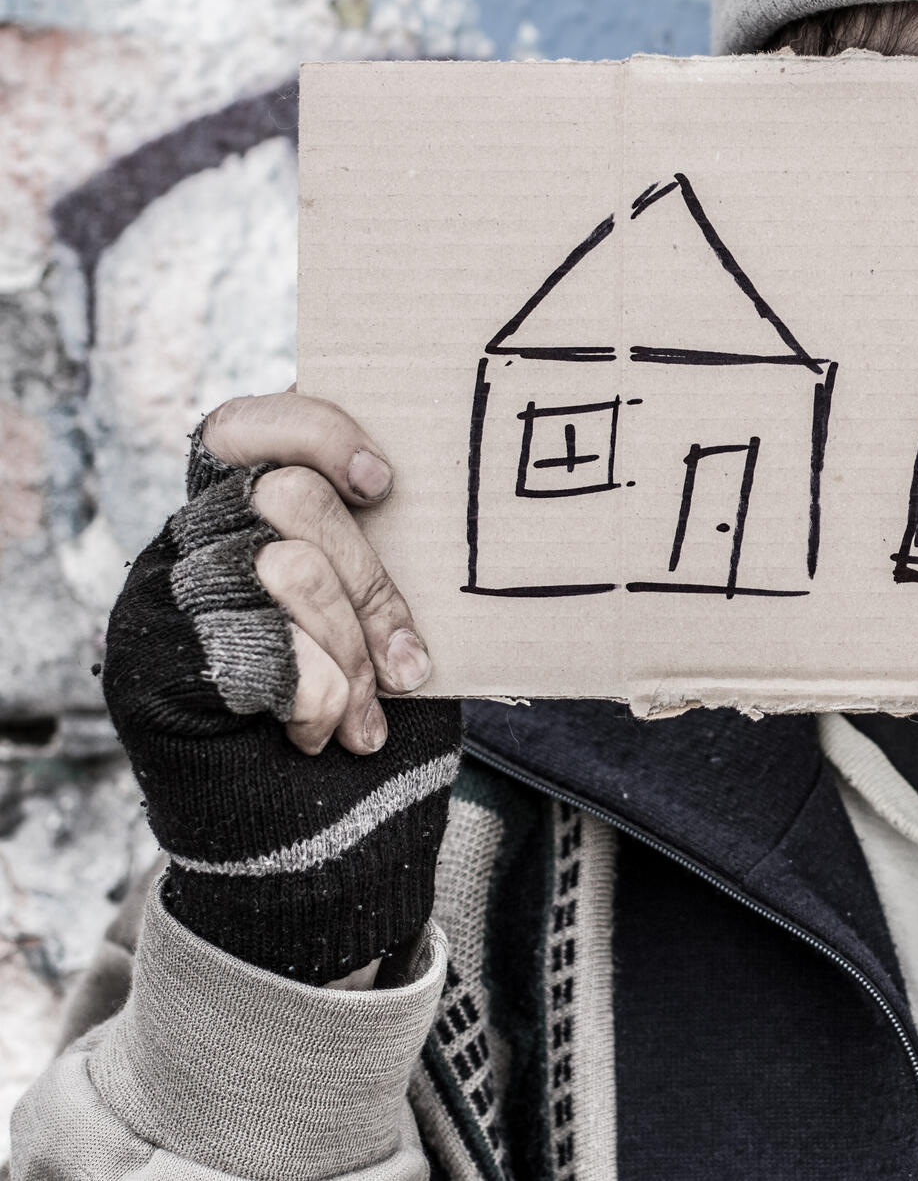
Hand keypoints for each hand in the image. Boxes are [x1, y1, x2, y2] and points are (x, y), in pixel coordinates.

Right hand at [102, 394, 459, 983]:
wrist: (331, 855)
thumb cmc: (376, 726)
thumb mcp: (390, 622)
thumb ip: (376, 551)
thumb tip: (404, 475)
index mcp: (243, 523)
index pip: (243, 427)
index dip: (313, 430)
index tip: (384, 483)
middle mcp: (188, 552)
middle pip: (286, 498)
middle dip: (369, 585)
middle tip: (403, 665)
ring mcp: (157, 609)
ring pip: (280, 568)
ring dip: (347, 653)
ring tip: (364, 715)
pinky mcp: (148, 671)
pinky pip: (252, 645)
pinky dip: (315, 695)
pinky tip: (323, 735)